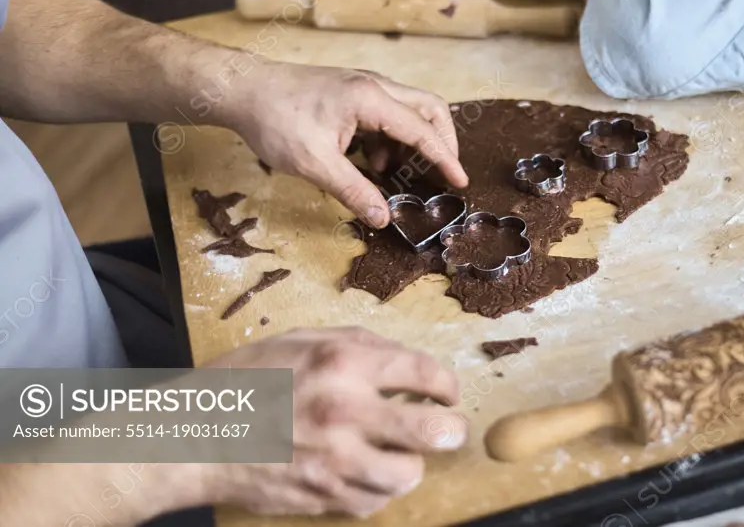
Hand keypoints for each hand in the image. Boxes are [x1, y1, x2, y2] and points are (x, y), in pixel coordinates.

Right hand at [202, 327, 466, 517]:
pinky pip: (373, 501)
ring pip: (408, 474)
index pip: (423, 371)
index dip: (447, 383)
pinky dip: (377, 489)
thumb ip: (356, 343)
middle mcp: (345, 411)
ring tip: (399, 452)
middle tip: (450, 429)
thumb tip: (403, 358)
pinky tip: (365, 473)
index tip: (448, 392)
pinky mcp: (322, 496)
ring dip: (411, 463)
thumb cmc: (244, 382)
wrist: (192, 438)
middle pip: (433, 431)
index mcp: (342, 363)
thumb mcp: (298, 341)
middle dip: (451, 430)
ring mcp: (334, 461)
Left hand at [225, 64, 468, 227]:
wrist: (243, 89)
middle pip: (429, 108)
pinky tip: (368, 162)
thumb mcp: (315, 164)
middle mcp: (375, 86)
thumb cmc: (275, 120)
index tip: (460, 181)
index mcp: (371, 99)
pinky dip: (390, 139)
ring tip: (388, 174)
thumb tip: (383, 218)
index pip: (422, 130)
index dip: (445, 158)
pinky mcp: (352, 92)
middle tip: (444, 172)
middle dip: (442, 141)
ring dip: (411, 142)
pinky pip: (388, 113)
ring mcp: (364, 86)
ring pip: (410, 109)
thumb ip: (353, 191)